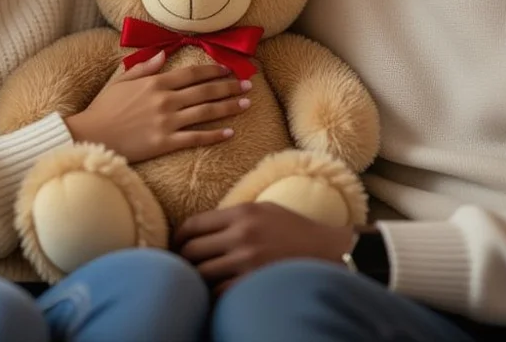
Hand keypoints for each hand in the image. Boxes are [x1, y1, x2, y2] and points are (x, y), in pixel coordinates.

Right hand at [64, 52, 250, 162]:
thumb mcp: (121, 81)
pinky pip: (196, 138)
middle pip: (205, 91)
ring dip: (229, 107)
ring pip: (206, 112)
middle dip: (229, 87)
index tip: (229, 70)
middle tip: (248, 85)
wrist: (91, 135)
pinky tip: (230, 133)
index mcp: (155, 82)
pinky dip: (215, 135)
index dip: (214, 71)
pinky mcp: (165, 142)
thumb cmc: (104, 108)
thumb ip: (144, 67)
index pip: (192, 73)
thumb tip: (163, 56)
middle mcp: (165, 99)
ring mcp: (167, 121)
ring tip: (246, 104)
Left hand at [174, 202, 354, 294]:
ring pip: (201, 273)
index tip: (175, 247)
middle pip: (191, 250)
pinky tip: (215, 294)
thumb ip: (234, 216)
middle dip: (181, 261)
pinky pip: (219, 292)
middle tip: (180, 268)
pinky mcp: (254, 282)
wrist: (329, 252)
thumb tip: (201, 228)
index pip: (193, 224)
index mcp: (242, 213)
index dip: (177, 238)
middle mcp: (241, 234)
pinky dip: (213, 295)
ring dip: (195, 280)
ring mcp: (248, 260)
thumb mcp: (265, 210)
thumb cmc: (296, 230)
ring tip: (196, 282)